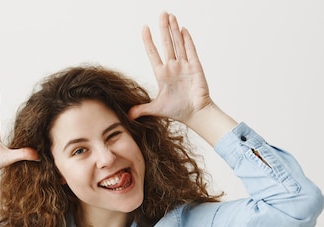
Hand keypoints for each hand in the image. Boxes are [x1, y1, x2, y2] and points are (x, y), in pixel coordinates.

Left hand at [128, 12, 213, 126]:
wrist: (195, 115)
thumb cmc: (178, 111)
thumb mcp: (156, 109)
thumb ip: (142, 109)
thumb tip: (128, 116)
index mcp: (162, 75)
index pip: (153, 54)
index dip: (148, 41)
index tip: (144, 28)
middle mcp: (173, 68)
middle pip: (167, 43)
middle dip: (164, 28)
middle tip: (161, 13)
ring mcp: (184, 66)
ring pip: (178, 43)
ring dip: (174, 29)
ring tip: (170, 16)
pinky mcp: (195, 67)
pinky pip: (190, 50)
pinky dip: (187, 40)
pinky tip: (183, 29)